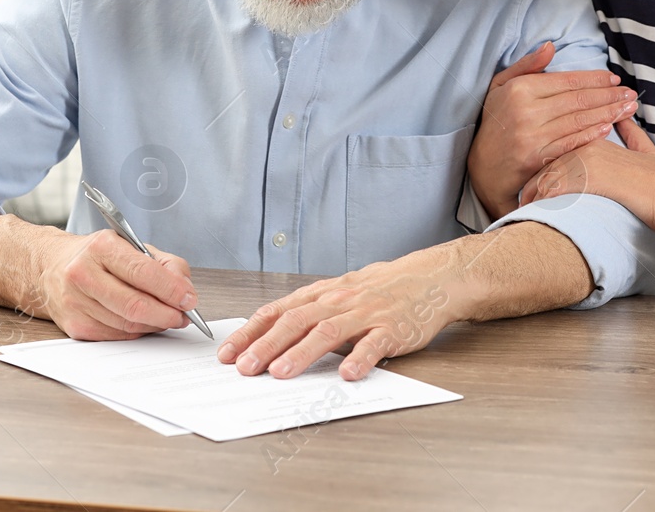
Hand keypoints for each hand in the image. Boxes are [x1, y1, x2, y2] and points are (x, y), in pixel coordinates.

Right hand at [30, 229, 198, 340]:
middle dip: (167, 314)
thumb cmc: (97, 256)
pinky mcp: (75, 326)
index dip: (172, 289)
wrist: (50, 268)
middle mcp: (84, 273)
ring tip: (167, 317)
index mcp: (101, 247)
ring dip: (155, 324)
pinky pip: (117, 335)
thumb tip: (185, 291)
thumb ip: (164, 264)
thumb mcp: (131, 245)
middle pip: (135, 304)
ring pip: (128, 324)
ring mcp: (76, 302)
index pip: (143, 272)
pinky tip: (144, 322)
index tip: (189, 299)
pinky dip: (137, 331)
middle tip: (183, 315)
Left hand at [216, 256, 458, 380]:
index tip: (227, 353)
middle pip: (295, 322)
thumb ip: (309, 314)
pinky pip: (373, 345)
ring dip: (301, 353)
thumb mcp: (338, 295)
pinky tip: (347, 375)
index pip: (276, 312)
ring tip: (281, 373)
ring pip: (327, 332)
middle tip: (244, 368)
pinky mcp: (391, 329)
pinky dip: (359, 360)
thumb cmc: (378, 290)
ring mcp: (364, 314)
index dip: (249, 332)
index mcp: (320, 295)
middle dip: (266, 346)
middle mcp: (337, 302)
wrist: (427, 279)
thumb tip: (269, 338)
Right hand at [468, 42, 636, 220]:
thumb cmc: (495, 121)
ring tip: (628, 109)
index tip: (614, 79)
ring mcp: (532, 136)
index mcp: (520, 89)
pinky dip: (591, 135)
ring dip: (608, 114)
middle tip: (630, 93)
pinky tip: (608, 128)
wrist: (483, 166)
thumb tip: (551, 47)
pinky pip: (571, 144)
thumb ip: (527, 66)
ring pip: (579, 121)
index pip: (567, 81)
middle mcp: (527, 111)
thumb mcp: (501, 86)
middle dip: (609, 95)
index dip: (595, 79)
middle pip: (578, 100)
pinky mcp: (537, 158)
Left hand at [520, 119, 654, 239]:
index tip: (532, 183)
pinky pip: (552, 191)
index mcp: (595, 137)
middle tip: (519, 200)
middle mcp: (585, 144)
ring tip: (521, 212)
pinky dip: (539, 204)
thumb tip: (625, 119)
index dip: (542, 167)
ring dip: (530, 196)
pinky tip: (532, 215)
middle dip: (530, 182)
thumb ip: (631, 133)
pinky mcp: (586, 178)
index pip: (557, 147)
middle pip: (544, 162)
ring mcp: (585, 160)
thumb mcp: (645, 150)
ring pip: (544, 177)